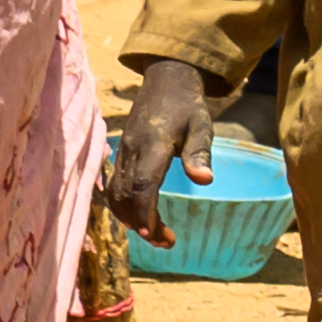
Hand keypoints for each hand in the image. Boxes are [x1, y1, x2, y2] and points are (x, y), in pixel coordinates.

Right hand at [106, 55, 220, 240]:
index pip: (143, 184)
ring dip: (131, 218)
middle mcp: (133, 150)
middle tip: (165, 242)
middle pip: (127, 195)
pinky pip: (116, 185)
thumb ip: (200, 153)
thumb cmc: (188, 106)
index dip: (145, 212)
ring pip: (117, 193)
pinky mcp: (122, 154)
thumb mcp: (202, 126)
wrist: (165, 79)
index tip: (155, 234)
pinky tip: (139, 217)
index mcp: (153, 144)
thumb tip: (204, 180)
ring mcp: (123, 152)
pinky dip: (124, 206)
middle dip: (142, 223)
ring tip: (155, 234)